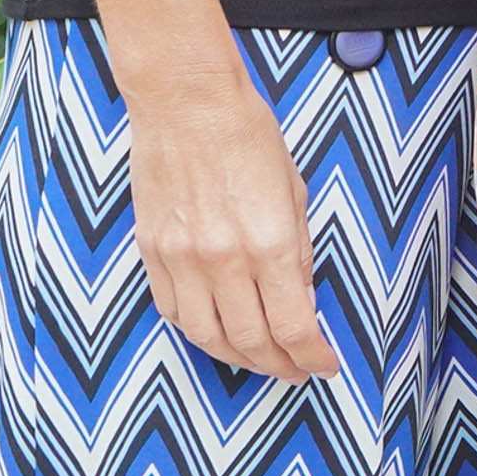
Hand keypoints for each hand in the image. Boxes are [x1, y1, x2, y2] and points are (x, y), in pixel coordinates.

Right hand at [125, 53, 337, 377]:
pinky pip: (172, 309)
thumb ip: (298, 253)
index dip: (311, 358)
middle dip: (279, 366)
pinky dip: (198, 330)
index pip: (292, 327)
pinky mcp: (151, 251)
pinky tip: (217, 332)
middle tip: (296, 370)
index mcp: (269, 243)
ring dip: (237, 358)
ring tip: (260, 360)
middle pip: (250, 342)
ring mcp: (181, 258)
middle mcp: (223, 259)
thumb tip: (303, 303)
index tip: (325, 366)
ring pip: (205, 336)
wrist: (187, 105)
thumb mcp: (295, 194)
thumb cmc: (249, 139)